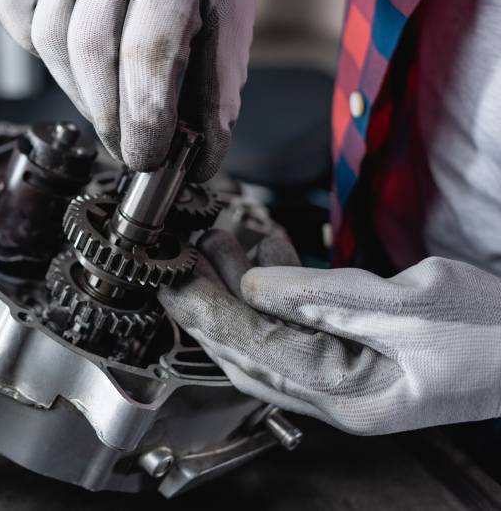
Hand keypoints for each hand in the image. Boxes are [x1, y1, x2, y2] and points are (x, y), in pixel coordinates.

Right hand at [0, 0, 268, 177]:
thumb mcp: (232, 24)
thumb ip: (216, 93)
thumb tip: (195, 162)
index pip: (146, 48)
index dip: (143, 115)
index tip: (148, 155)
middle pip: (92, 48)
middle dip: (109, 116)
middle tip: (128, 149)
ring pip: (52, 38)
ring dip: (78, 92)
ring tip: (109, 108)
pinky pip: (21, 18)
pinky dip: (42, 54)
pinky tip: (74, 64)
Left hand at [159, 229, 500, 434]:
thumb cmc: (499, 335)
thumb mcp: (413, 306)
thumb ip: (327, 296)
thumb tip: (257, 283)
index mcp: (349, 396)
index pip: (255, 351)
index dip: (208, 312)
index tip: (174, 281)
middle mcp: (338, 398)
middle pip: (250, 350)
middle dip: (211, 302)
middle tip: (183, 259)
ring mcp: (345, 381)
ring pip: (269, 336)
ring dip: (239, 292)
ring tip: (219, 244)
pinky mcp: (355, 358)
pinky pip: (297, 329)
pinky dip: (278, 293)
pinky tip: (269, 257)